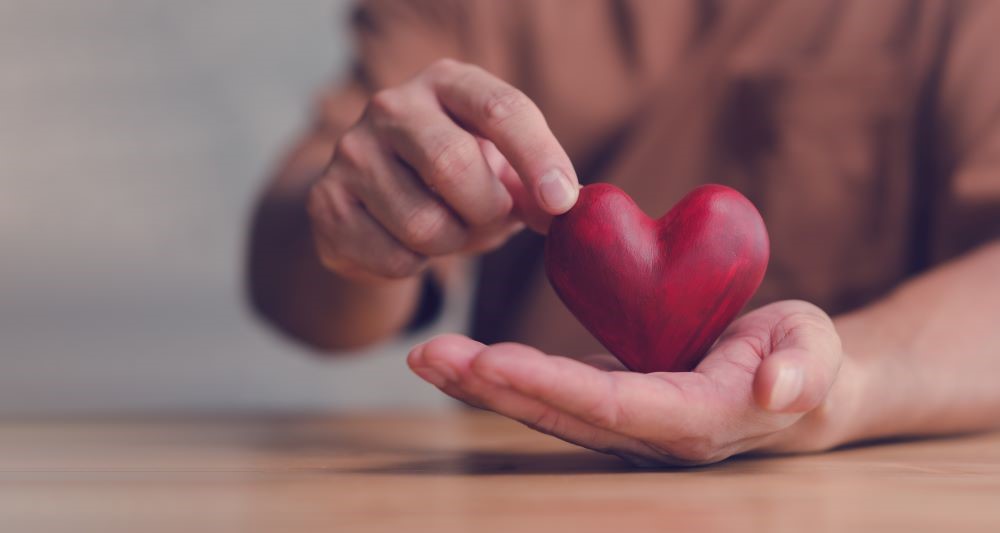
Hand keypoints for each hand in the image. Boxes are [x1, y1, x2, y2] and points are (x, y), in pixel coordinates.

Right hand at [307, 59, 578, 282]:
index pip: (500, 109)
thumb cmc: (457, 180)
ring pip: (424, 225)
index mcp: (447, 83)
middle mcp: (392, 106)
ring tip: (446, 228)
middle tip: (490, 219)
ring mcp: (350, 152)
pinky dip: (414, 265)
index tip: (561, 203)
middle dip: (486, 211)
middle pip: (454, 167)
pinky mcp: (326, 202)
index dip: (538, 158)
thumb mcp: (502, 168)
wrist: (375, 202)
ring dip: (451, 243)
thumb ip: (536, 185)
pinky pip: (393, 259)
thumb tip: (567, 208)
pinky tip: (406, 244)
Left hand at [407, 300, 858, 465]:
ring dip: (484, 384)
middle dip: (493, 387)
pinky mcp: (614, 403)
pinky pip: (552, 392)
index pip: (611, 404)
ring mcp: (627, 424)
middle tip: (432, 356)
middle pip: (560, 414)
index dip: (550, 385)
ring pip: (546, 408)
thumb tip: (777, 390)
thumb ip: (804, 370)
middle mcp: (650, 434)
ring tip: (429, 355)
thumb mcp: (816, 353)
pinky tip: (465, 359)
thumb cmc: (808, 360)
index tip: (492, 360)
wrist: (797, 383)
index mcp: (695, 419)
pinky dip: (506, 375)